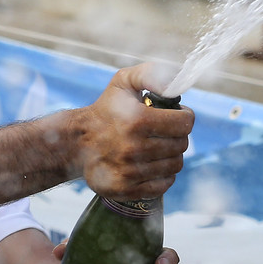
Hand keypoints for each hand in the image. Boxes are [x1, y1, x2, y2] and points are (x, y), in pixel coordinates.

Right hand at [74, 65, 192, 200]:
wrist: (77, 141)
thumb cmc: (107, 110)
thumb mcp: (123, 82)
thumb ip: (151, 74)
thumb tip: (175, 84)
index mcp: (137, 120)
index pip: (184, 123)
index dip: (184, 116)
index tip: (176, 116)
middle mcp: (133, 147)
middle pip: (181, 145)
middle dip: (176, 136)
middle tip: (163, 132)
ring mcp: (129, 171)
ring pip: (175, 166)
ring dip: (171, 155)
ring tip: (157, 147)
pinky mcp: (126, 189)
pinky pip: (163, 185)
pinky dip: (163, 175)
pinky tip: (152, 164)